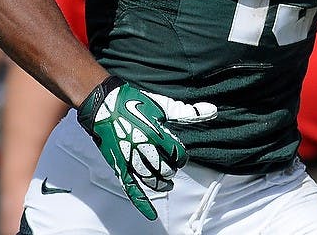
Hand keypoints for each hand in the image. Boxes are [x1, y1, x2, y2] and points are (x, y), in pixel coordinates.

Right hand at [77, 75, 216, 219]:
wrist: (104, 105)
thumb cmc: (133, 103)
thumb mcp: (163, 106)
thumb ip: (187, 112)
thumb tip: (212, 110)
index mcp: (156, 134)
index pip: (178, 154)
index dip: (181, 157)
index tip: (179, 155)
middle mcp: (144, 149)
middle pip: (165, 169)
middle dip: (171, 170)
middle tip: (172, 166)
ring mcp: (130, 159)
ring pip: (151, 180)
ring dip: (162, 184)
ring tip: (167, 183)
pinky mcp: (119, 166)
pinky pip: (131, 188)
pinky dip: (142, 203)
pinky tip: (150, 214)